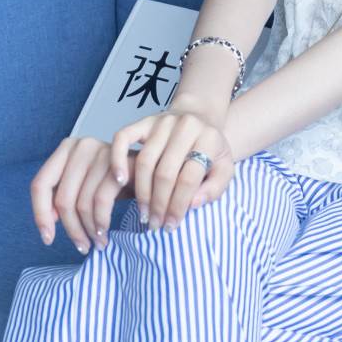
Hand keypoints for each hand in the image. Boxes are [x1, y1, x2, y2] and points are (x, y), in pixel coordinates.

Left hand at [30, 133, 131, 255]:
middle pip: (62, 198)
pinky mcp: (118, 163)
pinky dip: (101, 222)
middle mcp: (80, 146)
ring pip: (81, 204)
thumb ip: (63, 197)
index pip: (40, 184)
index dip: (40, 214)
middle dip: (71, 229)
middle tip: (82, 247)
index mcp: (66, 149)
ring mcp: (100, 151)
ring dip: (88, 230)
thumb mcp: (84, 186)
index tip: (48, 239)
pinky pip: (100, 202)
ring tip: (97, 243)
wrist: (152, 173)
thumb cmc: (115, 183)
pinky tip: (104, 233)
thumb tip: (49, 222)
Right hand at [110, 105, 234, 231]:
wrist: (199, 116)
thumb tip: (192, 204)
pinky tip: (120, 180)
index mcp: (209, 138)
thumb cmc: (210, 149)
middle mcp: (185, 126)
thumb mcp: (224, 168)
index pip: (190, 177)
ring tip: (144, 213)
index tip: (171, 225)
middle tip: (155, 224)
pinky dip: (118, 159)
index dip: (179, 205)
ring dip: (142, 192)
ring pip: (145, 161)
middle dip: (159, 203)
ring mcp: (162, 121)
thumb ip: (214, 188)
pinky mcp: (144, 121)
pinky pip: (123, 137)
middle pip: (166, 172)